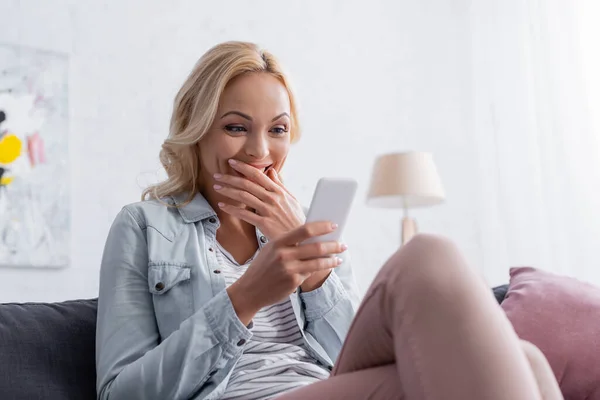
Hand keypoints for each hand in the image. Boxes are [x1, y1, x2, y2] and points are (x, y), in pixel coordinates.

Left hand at [213, 159, 304, 239]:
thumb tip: (271, 171)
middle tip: (217, 175)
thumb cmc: (296, 219)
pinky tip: (222, 206)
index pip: (258, 174)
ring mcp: (268, 210)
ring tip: (217, 187)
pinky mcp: (264, 223)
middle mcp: (272, 198)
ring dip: (228, 191)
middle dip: (230, 178)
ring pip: (244, 196)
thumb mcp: (291, 199)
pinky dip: (232, 209)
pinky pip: (244, 214)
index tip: (232, 162)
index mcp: (278, 191)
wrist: (301, 239)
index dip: (243, 167)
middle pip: (247, 184)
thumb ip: (280, 185)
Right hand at [227, 221, 345, 324]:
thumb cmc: (263, 267)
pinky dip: (321, 269)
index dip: (322, 227)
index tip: (333, 225)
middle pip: (316, 247)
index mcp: (278, 242)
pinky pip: (311, 273)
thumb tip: (315, 237)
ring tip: (339, 257)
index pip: (305, 230)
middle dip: (333, 245)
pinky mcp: (293, 282)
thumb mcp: (271, 250)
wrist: (250, 290)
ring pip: (318, 262)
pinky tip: (327, 266)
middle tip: (343, 244)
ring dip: (332, 259)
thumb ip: (290, 243)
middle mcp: (284, 255)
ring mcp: (289, 269)